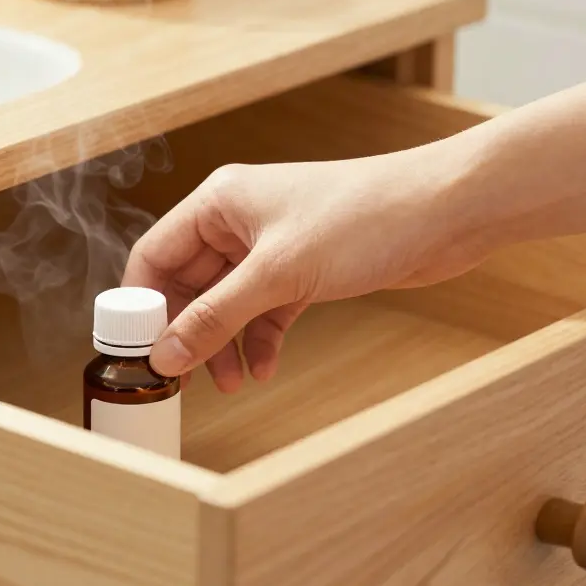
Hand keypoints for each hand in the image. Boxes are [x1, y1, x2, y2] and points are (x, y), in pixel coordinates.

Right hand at [121, 143, 496, 392]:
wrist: (445, 211)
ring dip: (224, 344)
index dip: (143, 306)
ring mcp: (271, 246)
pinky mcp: (303, 270)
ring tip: (232, 383)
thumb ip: (218, 316)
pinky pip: (264, 312)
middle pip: (188, 285)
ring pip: (227, 303)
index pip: (155, 256)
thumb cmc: (365, 217)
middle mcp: (238, 221)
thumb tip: (167, 354)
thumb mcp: (279, 273)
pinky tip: (265, 368)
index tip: (141, 352)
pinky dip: (261, 340)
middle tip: (184, 378)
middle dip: (188, 333)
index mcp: (218, 202)